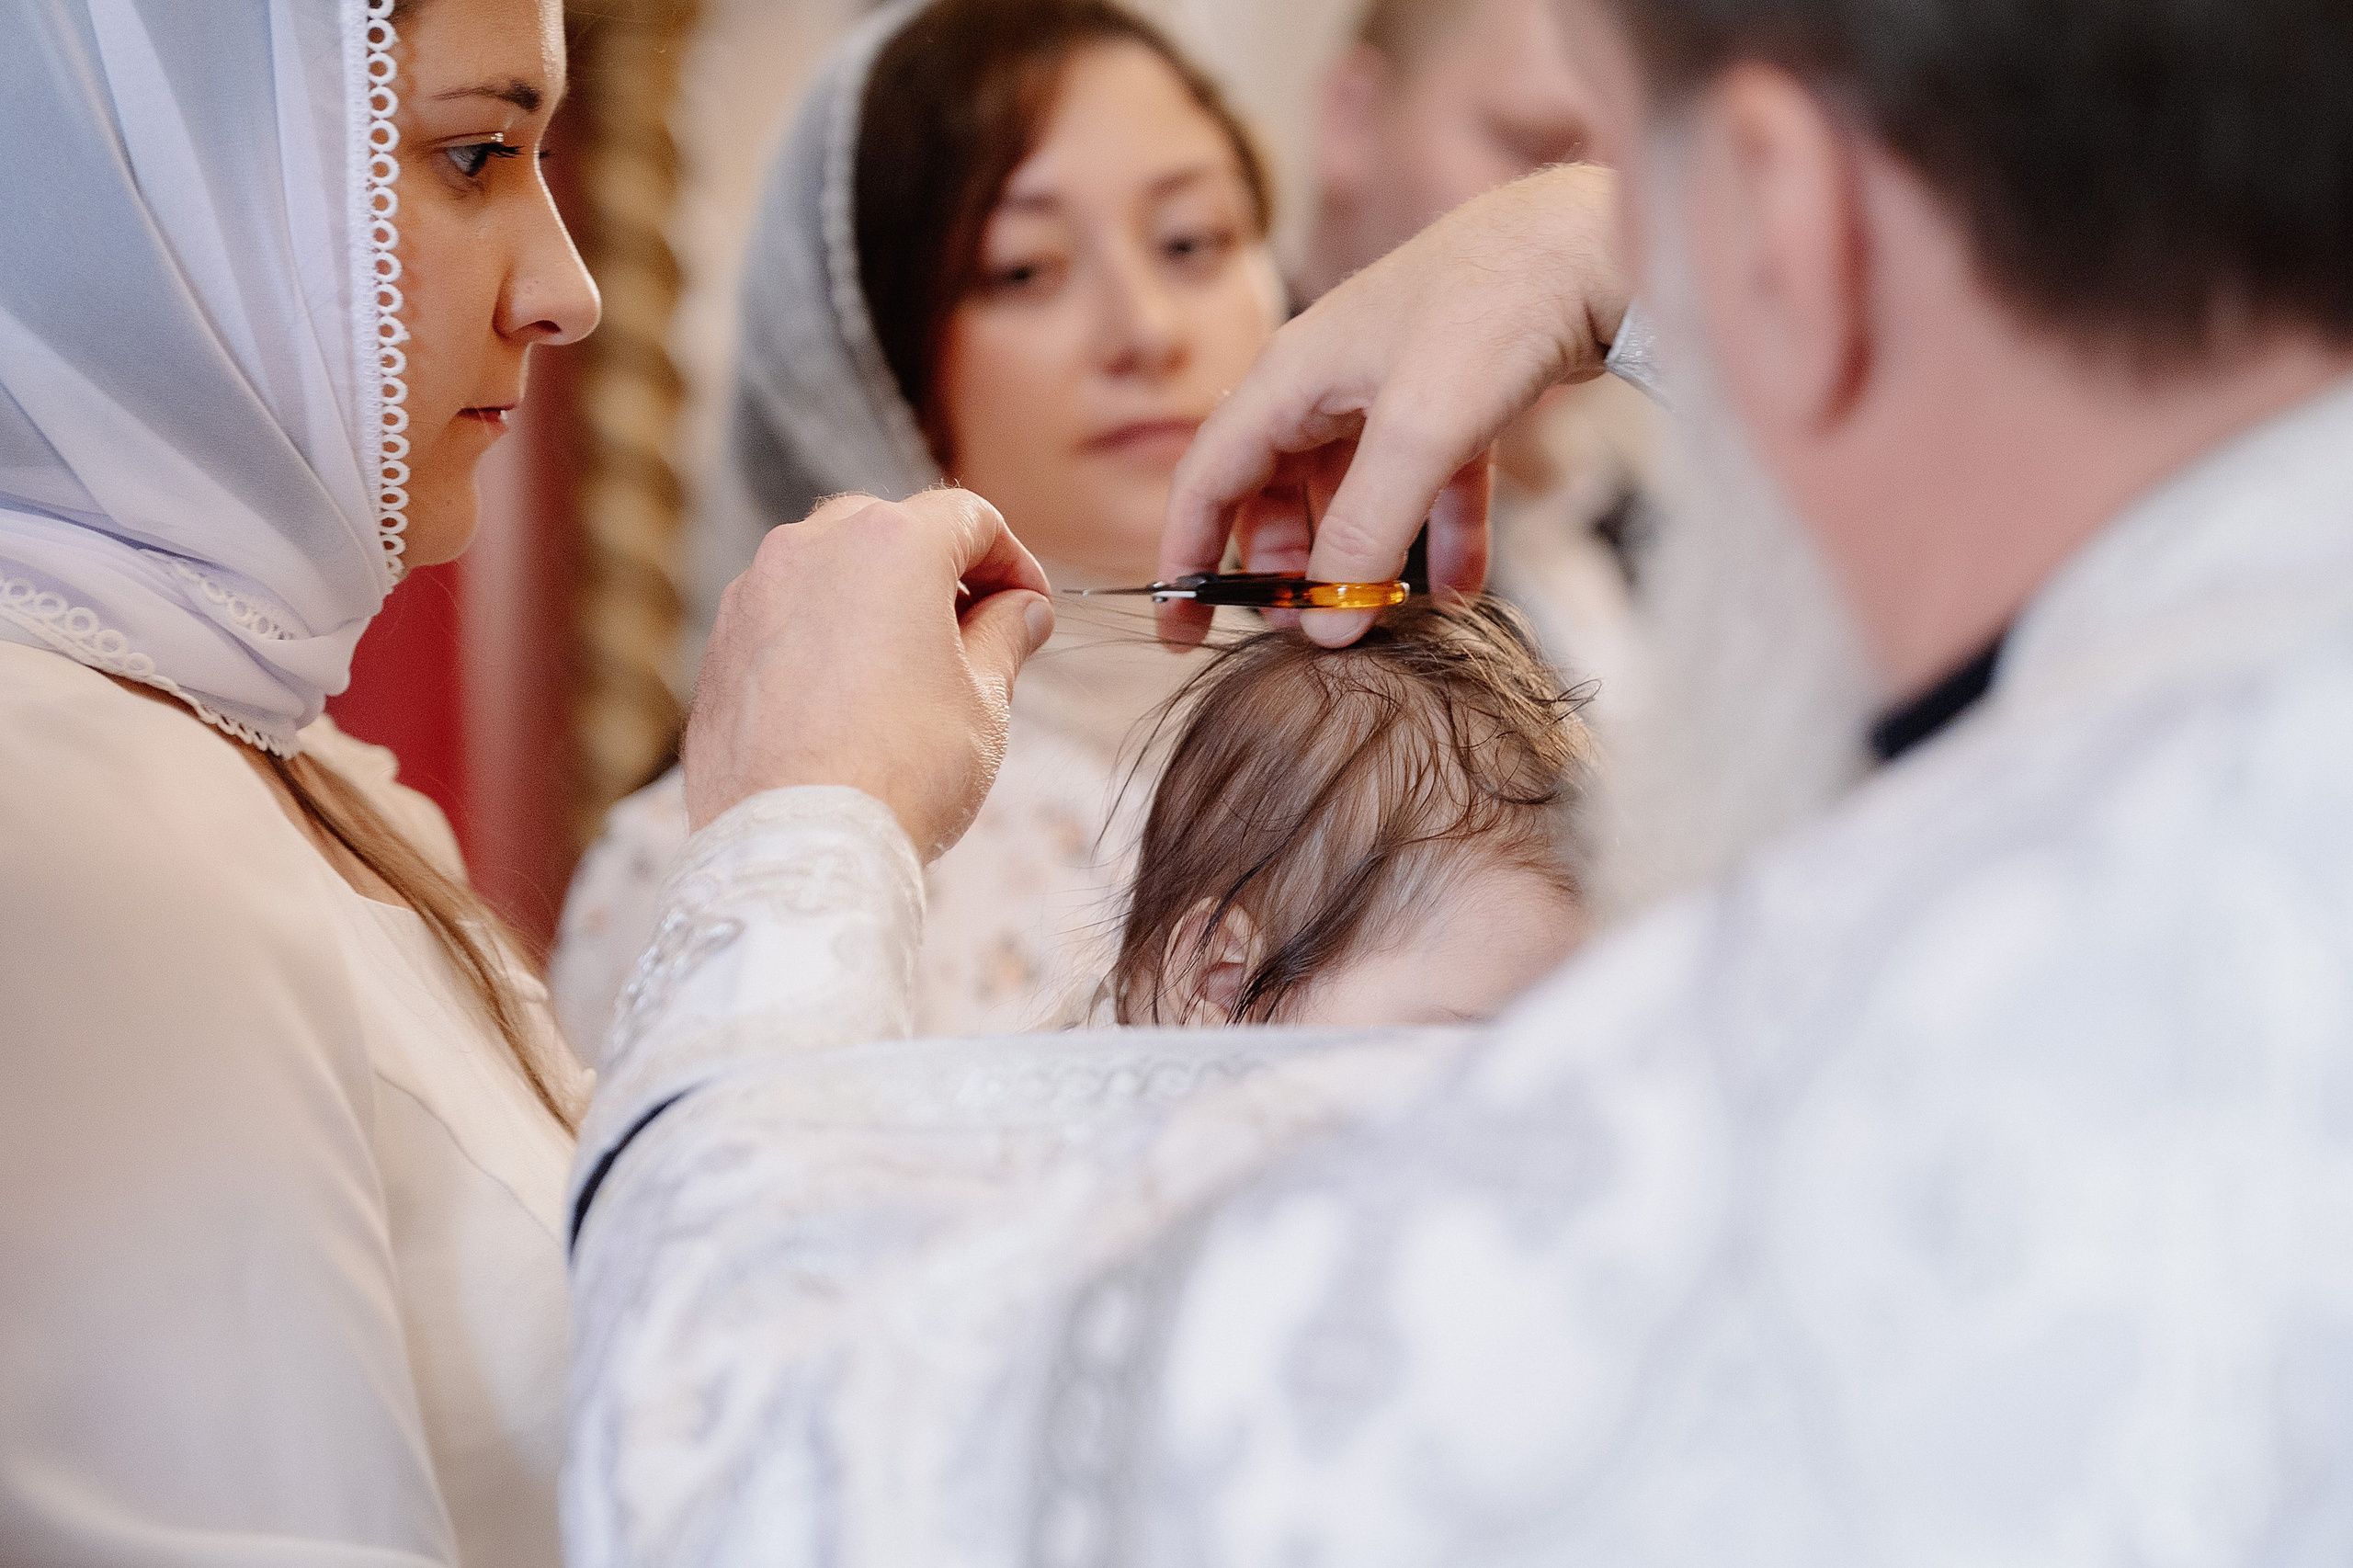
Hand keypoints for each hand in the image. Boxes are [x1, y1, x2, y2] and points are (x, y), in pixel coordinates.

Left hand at [683, 490, 1055, 858]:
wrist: (797, 847)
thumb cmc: (904, 771)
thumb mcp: (984, 701)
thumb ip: (1006, 637)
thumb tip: (1022, 611)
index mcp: (890, 545)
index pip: (968, 518)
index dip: (1013, 561)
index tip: (1030, 608)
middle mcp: (810, 548)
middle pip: (890, 527)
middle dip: (939, 570)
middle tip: (975, 632)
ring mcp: (753, 595)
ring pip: (828, 570)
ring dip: (875, 601)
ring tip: (909, 669)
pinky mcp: (720, 647)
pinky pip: (783, 619)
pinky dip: (822, 637)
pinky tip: (849, 699)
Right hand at [1163, 163, 1628, 645]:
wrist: (1595, 238)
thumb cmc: (1496, 305)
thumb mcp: (1421, 430)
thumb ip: (1367, 531)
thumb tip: (1326, 627)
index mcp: (1290, 378)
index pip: (1208, 479)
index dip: (1187, 557)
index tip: (1182, 630)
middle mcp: (1327, 382)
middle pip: (1275, 494)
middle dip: (1284, 570)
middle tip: (1310, 634)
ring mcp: (1390, 389)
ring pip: (1351, 496)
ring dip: (1361, 561)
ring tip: (1381, 620)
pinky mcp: (1453, 399)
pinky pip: (1427, 486)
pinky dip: (1435, 539)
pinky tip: (1459, 589)